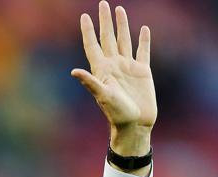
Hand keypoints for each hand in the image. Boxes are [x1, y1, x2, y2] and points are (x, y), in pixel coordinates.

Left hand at [71, 1, 155, 156]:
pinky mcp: (143, 71)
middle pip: (108, 38)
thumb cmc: (117, 113)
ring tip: (119, 10)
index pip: (93, 45)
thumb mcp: (102, 96)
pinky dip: (143, 40)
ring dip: (122, 25)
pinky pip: (143, 51)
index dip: (88, 31)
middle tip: (103, 3)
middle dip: (105, 21)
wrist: (135, 124)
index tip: (84, 16)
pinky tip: (143, 29)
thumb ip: (90, 82)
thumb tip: (74, 72)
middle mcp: (114, 65)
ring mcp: (128, 67)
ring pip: (124, 40)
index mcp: (102, 69)